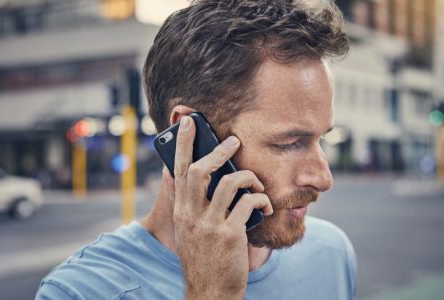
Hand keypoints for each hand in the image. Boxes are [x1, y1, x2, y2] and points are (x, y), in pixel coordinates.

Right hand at [164, 116, 272, 298]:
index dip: (183, 143)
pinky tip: (265, 205)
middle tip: (234, 141)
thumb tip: (206, 180)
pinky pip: (249, 204)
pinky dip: (260, 199)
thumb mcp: (190, 231)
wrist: (209, 293)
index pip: (179, 170)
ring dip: (248, 177)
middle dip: (219, 150)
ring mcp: (211, 225)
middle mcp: (192, 215)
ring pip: (229, 183)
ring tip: (257, 183)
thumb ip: (194, 206)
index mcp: (182, 212)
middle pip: (200, 170)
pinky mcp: (230, 235)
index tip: (187, 122)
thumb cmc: (205, 259)